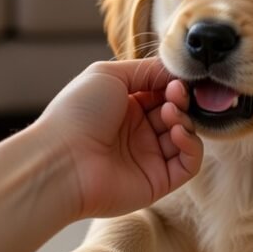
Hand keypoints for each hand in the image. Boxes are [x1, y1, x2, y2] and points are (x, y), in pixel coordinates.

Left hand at [36, 59, 202, 218]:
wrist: (61, 160)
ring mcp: (148, 158)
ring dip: (185, 121)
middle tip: (175, 96)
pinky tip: (177, 133)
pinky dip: (191, 147)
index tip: (176, 80)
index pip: (162, 93)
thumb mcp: (109, 75)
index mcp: (126, 107)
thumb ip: (147, 70)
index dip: (173, 84)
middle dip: (181, 101)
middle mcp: (138, 132)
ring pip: (185, 136)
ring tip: (170, 114)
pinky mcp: (158, 182)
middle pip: (176, 113)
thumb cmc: (78, 112)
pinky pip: (189, 165)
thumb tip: (177, 73)